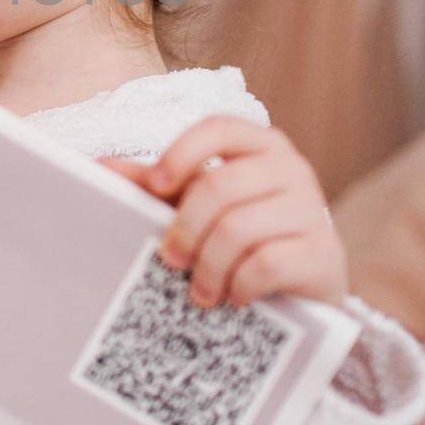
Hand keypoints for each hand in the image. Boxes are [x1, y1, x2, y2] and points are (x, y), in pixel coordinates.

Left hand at [96, 115, 347, 310]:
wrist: (306, 289)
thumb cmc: (244, 237)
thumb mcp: (200, 206)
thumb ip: (156, 186)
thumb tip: (99, 168)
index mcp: (257, 145)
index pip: (218, 127)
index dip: (181, 152)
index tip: (155, 186)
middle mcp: (290, 167)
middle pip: (219, 186)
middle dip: (184, 229)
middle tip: (169, 261)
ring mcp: (311, 208)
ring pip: (239, 228)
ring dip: (208, 266)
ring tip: (200, 291)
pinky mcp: (324, 252)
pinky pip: (267, 263)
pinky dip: (239, 285)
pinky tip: (235, 297)